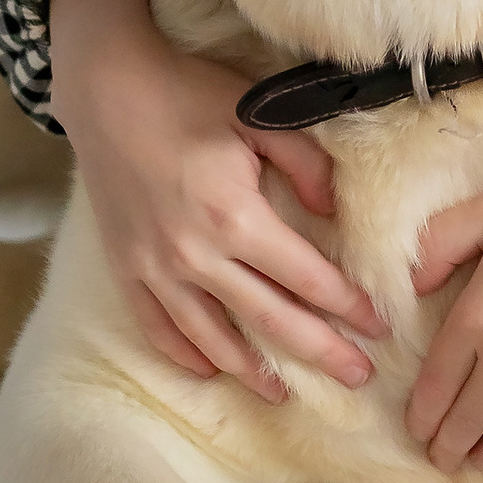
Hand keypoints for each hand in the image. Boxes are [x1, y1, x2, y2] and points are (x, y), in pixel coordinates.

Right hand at [48, 0, 381, 394]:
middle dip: (319, 352)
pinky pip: (156, 326)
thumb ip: (305, 162)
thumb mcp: (257, 114)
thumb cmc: (187, 93)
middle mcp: (194, 254)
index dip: (346, 305)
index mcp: (234, 215)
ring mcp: (154, 267)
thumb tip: (331, 210)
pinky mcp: (124, 267)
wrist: (104, 88)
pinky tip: (208, 369)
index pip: (304, 276)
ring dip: (251, 370)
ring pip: (210, 337)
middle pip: (268, 319)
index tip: (378, 326)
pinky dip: (184, 354)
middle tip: (358, 378)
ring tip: (283, 395)